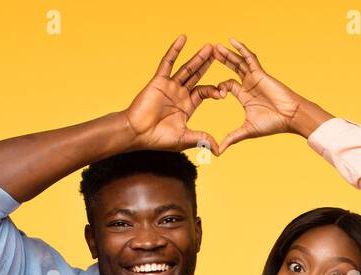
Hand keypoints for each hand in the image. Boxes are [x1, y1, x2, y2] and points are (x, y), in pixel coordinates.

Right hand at [124, 35, 225, 155]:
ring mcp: (169, 86)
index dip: (215, 90)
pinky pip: (168, 62)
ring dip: (198, 57)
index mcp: (187, 106)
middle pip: (197, 76)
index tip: (223, 92)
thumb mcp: (185, 139)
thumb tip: (219, 151)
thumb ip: (202, 139)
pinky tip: (183, 38)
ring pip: (186, 68)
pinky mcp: (159, 81)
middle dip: (208, 65)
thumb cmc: (158, 139)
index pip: (204, 91)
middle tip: (220, 53)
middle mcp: (179, 94)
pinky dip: (175, 50)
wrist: (137, 133)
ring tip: (209, 46)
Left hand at [211, 38, 328, 152]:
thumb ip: (231, 138)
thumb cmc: (272, 124)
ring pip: (238, 61)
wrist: (290, 117)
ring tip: (215, 46)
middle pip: (231, 69)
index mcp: (243, 95)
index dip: (218, 86)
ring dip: (227, 54)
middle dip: (220, 61)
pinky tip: (232, 41)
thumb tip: (218, 152)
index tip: (215, 93)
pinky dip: (241, 50)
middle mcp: (248, 84)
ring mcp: (254, 77)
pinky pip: (250, 58)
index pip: (226, 84)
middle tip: (206, 53)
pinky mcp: (260, 73)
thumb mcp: (246, 131)